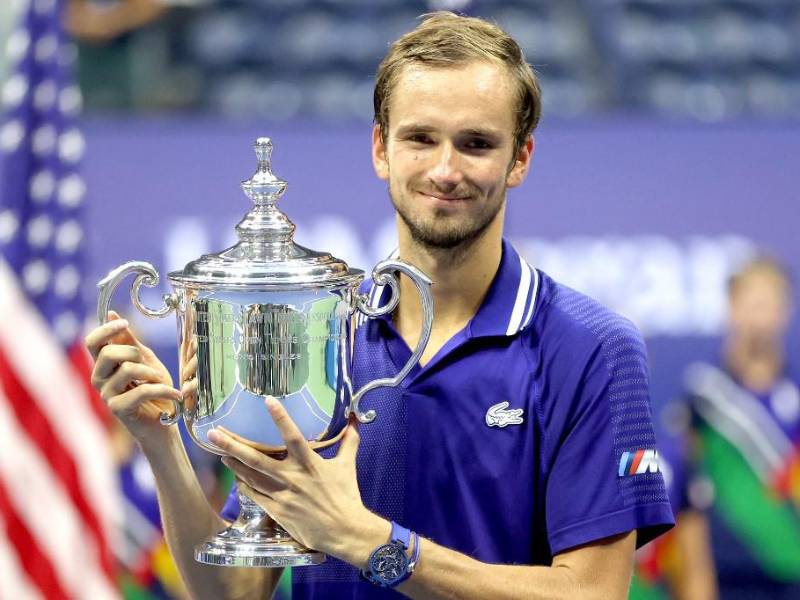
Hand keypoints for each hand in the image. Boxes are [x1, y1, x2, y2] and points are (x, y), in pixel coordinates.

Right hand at [85, 311, 181, 441]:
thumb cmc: (154, 390)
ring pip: (127, 370)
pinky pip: (141, 390)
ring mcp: (106, 395)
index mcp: (103, 365)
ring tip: (161, 381)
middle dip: (135, 354)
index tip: (125, 323)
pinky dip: (163, 390)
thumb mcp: (145, 360)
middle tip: (149, 365)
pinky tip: (175, 394)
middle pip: (109, 353)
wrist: (163, 423)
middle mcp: (99, 379)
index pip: (92, 342)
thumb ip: (129, 341)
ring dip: (152, 373)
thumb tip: (111, 314)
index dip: (106, 329)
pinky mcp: (118, 409)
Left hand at [208, 398, 386, 564]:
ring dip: (234, 464)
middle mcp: (292, 477)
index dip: (280, 418)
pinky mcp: (277, 511)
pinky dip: (245, 485)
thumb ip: (349, 441)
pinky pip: (256, 496)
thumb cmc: (347, 496)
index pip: (292, 436)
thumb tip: (355, 420)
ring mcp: (282, 495)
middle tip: (214, 433)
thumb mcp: (348, 466)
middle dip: (233, 445)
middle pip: (256, 459)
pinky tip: (237, 478)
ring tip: (220, 451)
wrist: (345, 531)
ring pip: (251, 477)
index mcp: (310, 463)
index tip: (267, 401)